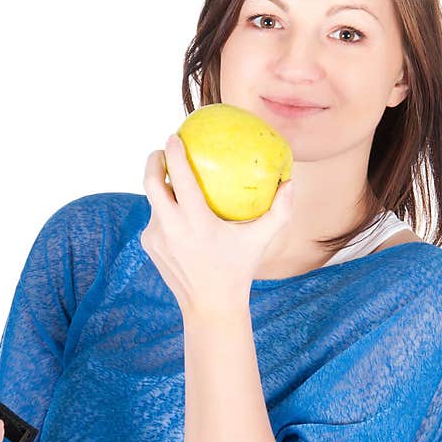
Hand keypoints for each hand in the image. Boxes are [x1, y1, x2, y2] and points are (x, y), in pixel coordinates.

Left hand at [140, 133, 294, 317]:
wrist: (210, 306)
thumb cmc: (239, 269)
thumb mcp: (261, 240)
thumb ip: (280, 211)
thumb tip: (291, 182)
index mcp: (195, 222)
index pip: (178, 177)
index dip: (174, 152)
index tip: (175, 136)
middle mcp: (171, 227)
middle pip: (151, 182)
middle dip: (154, 160)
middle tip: (164, 150)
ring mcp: (156, 237)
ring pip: (152, 200)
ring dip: (160, 185)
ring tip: (172, 175)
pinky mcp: (149, 245)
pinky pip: (155, 218)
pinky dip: (164, 209)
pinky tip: (176, 207)